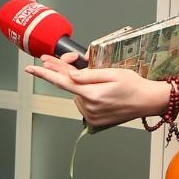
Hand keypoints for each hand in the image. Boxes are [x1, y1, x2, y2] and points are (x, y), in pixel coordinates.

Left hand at [25, 55, 168, 127]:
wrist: (148, 101)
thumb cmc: (134, 85)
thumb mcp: (113, 73)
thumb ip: (89, 75)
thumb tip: (70, 75)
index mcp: (92, 94)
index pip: (62, 82)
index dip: (44, 74)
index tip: (30, 69)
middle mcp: (89, 107)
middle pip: (69, 86)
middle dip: (66, 71)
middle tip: (63, 58)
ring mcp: (91, 116)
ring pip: (76, 94)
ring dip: (80, 84)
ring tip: (100, 79)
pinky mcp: (94, 120)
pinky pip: (83, 102)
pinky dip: (86, 93)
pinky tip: (100, 90)